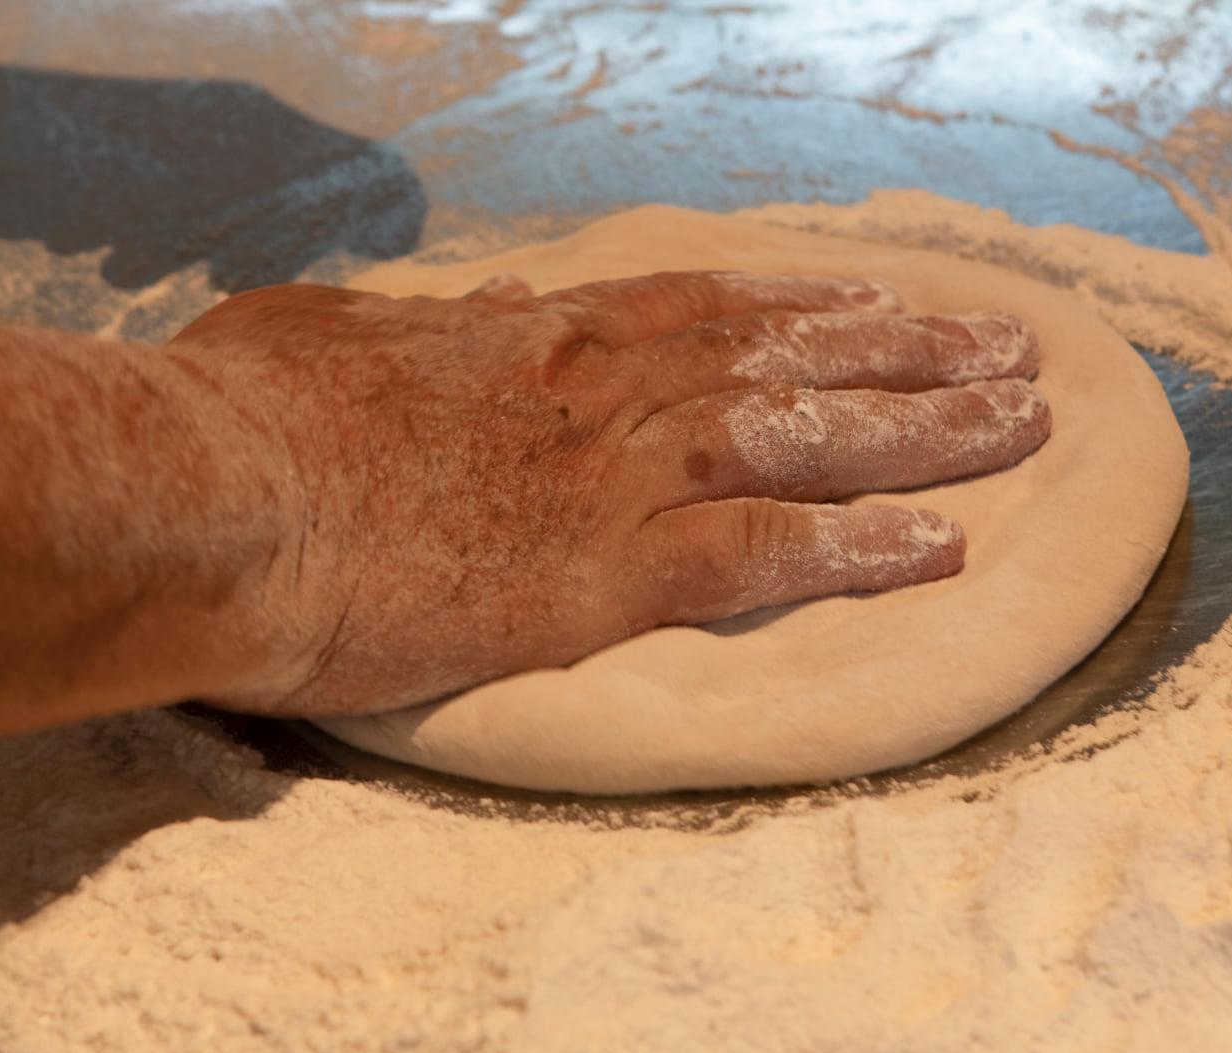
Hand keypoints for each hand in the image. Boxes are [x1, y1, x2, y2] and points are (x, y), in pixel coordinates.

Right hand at [170, 271, 1048, 715]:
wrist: (210, 499)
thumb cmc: (239, 419)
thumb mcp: (324, 336)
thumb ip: (419, 324)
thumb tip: (475, 302)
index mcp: (535, 333)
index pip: (704, 308)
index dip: (804, 306)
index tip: (875, 303)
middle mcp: (602, 386)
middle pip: (787, 356)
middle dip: (908, 350)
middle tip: (1005, 351)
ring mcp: (613, 473)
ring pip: (806, 437)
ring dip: (924, 429)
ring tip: (1020, 424)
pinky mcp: (605, 572)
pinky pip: (767, 556)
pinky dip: (860, 550)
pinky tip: (942, 548)